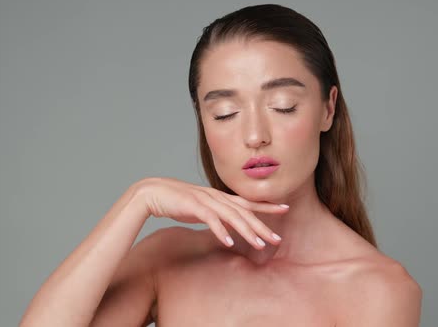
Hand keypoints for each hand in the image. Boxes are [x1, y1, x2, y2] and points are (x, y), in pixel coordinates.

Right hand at [134, 177, 288, 249]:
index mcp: (219, 197)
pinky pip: (211, 220)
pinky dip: (221, 231)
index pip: (248, 202)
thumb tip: (226, 225)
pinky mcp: (193, 206)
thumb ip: (215, 214)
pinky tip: (230, 243)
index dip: (267, 206)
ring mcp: (206, 200)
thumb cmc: (176, 202)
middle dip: (262, 226)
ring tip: (260, 245)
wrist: (152, 192)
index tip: (285, 208)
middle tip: (278, 239)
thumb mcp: (200, 208)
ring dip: (247, 231)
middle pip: (244, 212)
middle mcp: (216, 197)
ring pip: (232, 217)